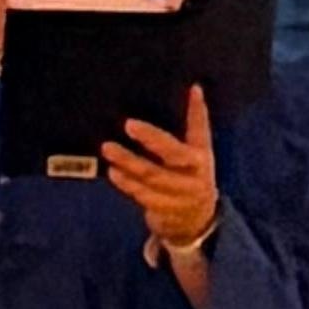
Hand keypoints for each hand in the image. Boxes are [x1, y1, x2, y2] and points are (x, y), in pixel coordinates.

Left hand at [102, 95, 219, 295]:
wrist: (197, 220)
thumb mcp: (198, 150)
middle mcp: (193, 175)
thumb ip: (196, 122)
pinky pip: (142, 195)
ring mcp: (179, 194)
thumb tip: (195, 88)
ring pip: (152, 176)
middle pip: (172, 154)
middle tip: (128, 124)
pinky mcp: (162, 209)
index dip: (196, 112)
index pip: (199, 132)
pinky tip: (113, 171)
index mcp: (201, 156)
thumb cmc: (192, 174)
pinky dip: (126, 183)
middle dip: (151, 138)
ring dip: (129, 162)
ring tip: (108, 147)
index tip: (191, 90)